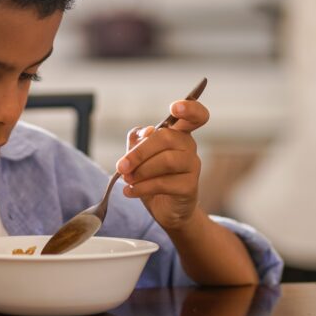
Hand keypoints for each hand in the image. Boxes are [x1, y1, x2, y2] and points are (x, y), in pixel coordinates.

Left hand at [115, 100, 208, 229]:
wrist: (163, 208)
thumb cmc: (151, 176)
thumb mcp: (138, 155)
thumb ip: (138, 139)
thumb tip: (147, 132)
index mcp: (178, 133)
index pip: (195, 115)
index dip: (189, 108)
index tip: (174, 108)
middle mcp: (189, 146)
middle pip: (167, 138)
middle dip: (139, 153)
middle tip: (121, 166)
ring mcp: (193, 166)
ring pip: (167, 161)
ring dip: (141, 171)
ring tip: (127, 180)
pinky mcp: (190, 187)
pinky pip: (165, 183)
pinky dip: (142, 188)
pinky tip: (130, 191)